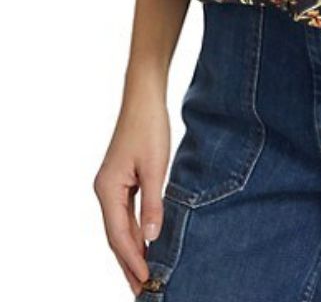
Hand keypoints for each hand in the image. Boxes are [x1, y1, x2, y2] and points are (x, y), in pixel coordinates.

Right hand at [93, 87, 169, 295]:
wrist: (144, 98)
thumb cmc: (150, 127)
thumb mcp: (156, 166)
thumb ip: (153, 202)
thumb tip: (151, 237)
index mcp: (108, 190)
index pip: (120, 235)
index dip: (133, 260)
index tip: (147, 281)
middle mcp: (105, 191)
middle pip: (115, 236)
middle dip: (128, 263)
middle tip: (142, 290)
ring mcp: (112, 185)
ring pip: (120, 226)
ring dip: (131, 250)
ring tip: (143, 275)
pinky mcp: (122, 179)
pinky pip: (126, 213)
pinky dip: (134, 231)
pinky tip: (145, 242)